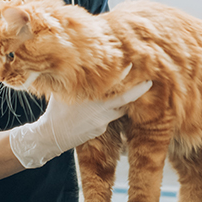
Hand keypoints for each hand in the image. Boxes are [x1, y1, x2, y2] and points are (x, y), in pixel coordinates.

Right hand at [9, 77, 151, 168]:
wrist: (51, 137)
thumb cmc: (55, 111)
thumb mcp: (62, 92)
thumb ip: (74, 81)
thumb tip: (76, 64)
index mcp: (91, 98)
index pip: (112, 84)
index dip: (123, 74)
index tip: (132, 64)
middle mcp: (100, 110)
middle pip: (125, 100)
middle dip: (139, 91)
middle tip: (149, 82)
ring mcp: (102, 122)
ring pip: (118, 110)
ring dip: (123, 103)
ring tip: (126, 94)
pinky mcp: (100, 130)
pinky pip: (108, 119)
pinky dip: (108, 113)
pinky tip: (98, 112)